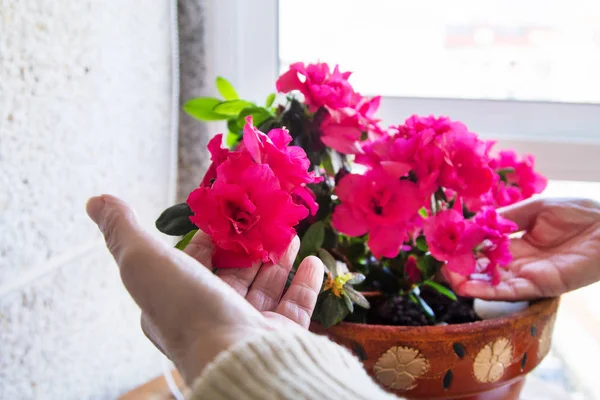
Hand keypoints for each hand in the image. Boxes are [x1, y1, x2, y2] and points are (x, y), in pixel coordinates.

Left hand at [86, 195, 323, 384]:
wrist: (236, 357)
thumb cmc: (188, 309)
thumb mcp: (144, 261)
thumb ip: (123, 230)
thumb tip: (96, 200)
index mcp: (179, 301)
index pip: (195, 260)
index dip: (209, 233)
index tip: (228, 208)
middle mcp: (213, 315)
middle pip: (235, 270)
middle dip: (250, 242)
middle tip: (266, 214)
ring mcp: (249, 327)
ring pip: (266, 284)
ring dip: (278, 256)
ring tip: (289, 231)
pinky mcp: (281, 335)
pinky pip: (296, 304)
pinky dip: (305, 281)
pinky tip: (312, 259)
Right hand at [446, 198, 599, 300]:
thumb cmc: (580, 212)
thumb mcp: (537, 207)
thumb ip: (508, 217)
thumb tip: (478, 221)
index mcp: (518, 241)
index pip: (485, 245)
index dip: (465, 245)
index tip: (445, 242)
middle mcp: (519, 260)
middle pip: (484, 267)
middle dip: (461, 265)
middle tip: (440, 262)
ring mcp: (528, 275)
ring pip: (491, 282)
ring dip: (468, 280)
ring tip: (447, 276)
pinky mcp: (539, 286)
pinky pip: (508, 291)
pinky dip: (486, 290)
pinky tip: (466, 287)